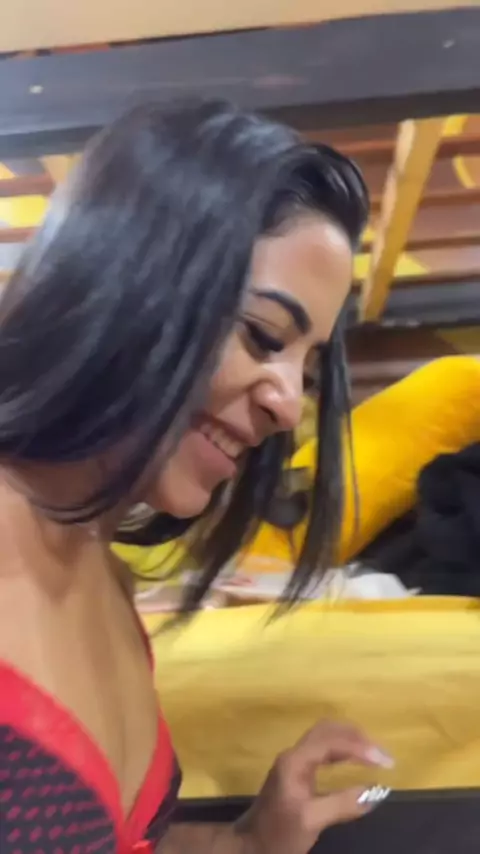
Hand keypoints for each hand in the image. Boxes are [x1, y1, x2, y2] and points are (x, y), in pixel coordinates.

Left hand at [236, 721, 392, 853]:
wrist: (249, 847)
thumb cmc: (277, 834)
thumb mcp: (312, 821)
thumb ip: (343, 804)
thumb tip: (377, 791)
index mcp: (296, 761)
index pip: (332, 740)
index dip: (361, 747)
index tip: (386, 762)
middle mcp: (294, 754)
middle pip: (328, 730)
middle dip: (358, 737)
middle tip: (383, 756)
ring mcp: (294, 761)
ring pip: (325, 736)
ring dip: (351, 741)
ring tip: (375, 756)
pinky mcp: (296, 771)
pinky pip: (323, 749)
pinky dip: (343, 750)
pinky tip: (355, 762)